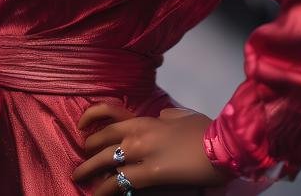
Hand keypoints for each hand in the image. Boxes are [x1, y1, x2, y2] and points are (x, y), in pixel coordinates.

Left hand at [72, 100, 236, 193]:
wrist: (221, 145)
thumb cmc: (206, 131)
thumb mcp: (184, 116)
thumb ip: (169, 116)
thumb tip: (163, 116)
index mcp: (147, 119)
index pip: (111, 113)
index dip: (92, 117)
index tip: (81, 124)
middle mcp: (138, 132)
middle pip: (103, 138)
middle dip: (89, 148)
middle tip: (82, 158)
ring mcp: (142, 152)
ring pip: (105, 160)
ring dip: (89, 169)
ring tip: (79, 177)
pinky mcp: (149, 174)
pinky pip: (119, 182)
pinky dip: (106, 189)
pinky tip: (98, 194)